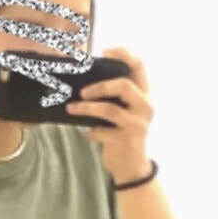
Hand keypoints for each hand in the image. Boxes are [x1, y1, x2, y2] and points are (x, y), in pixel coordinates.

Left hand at [66, 46, 153, 186]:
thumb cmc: (124, 133)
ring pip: (109, 109)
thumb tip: (86, 80)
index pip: (139, 65)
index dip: (123, 53)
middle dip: (100, 86)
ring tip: (72, 108)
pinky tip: (88, 134)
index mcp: (145, 95)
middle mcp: (145, 107)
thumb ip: (116, 96)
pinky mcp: (125, 141)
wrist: (132, 167)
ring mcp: (136, 125)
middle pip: (124, 85)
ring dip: (86, 108)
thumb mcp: (126, 111)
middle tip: (82, 92)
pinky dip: (91, 132)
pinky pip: (102, 131)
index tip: (105, 51)